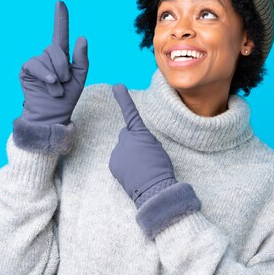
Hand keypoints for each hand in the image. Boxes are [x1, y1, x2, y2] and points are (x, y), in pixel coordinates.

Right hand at [19, 1, 88, 125]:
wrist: (52, 115)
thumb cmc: (66, 98)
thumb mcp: (79, 79)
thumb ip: (82, 59)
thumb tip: (82, 37)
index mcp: (61, 56)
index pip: (61, 33)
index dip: (61, 18)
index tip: (60, 2)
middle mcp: (48, 56)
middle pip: (56, 49)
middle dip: (63, 67)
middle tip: (64, 83)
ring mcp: (36, 62)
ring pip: (46, 58)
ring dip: (56, 77)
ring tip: (56, 90)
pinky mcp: (26, 70)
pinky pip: (35, 65)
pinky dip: (45, 76)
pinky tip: (49, 85)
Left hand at [109, 84, 175, 206]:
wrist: (154, 188)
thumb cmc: (160, 167)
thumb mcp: (156, 147)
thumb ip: (143, 140)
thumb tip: (133, 143)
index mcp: (140, 133)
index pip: (131, 112)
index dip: (123, 99)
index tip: (117, 86)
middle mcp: (126, 139)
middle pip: (127, 136)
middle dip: (132, 142)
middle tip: (144, 157)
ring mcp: (118, 151)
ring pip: (122, 149)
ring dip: (129, 155)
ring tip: (140, 167)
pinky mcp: (113, 163)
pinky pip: (118, 160)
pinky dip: (124, 165)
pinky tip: (133, 173)